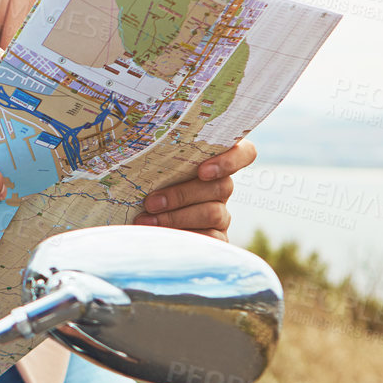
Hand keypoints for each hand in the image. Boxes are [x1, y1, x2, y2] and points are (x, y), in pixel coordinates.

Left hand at [132, 139, 257, 240]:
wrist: (137, 225)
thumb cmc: (143, 186)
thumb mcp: (150, 169)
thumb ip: (159, 157)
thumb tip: (140, 143)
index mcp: (212, 162)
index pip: (244, 153)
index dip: (232, 160)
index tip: (202, 171)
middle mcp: (221, 187)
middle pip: (222, 186)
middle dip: (183, 194)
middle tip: (151, 202)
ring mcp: (222, 214)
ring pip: (213, 213)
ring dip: (176, 217)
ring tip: (147, 219)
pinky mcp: (216, 239)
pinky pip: (210, 238)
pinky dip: (182, 236)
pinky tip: (160, 236)